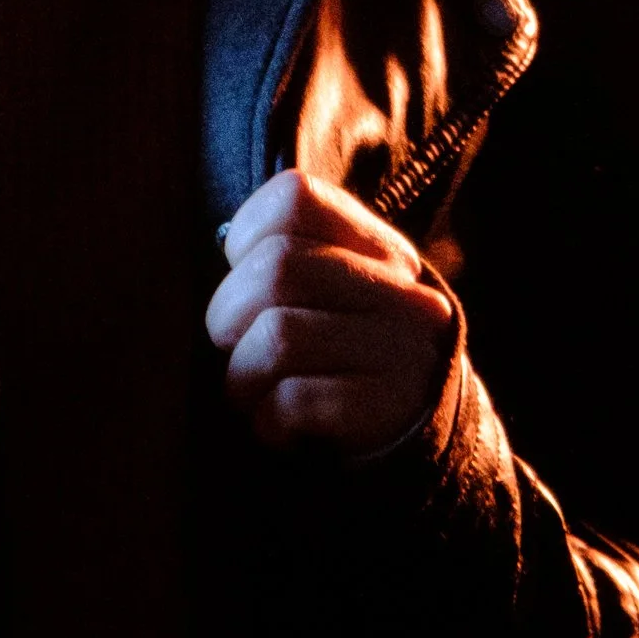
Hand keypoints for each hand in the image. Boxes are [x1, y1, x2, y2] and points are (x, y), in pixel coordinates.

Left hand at [206, 170, 459, 460]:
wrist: (421, 439)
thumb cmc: (348, 357)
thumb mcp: (339, 293)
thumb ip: (291, 258)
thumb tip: (217, 247)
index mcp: (378, 248)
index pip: (295, 197)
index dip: (244, 235)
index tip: (244, 276)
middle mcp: (399, 291)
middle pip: (276, 267)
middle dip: (227, 317)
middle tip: (235, 348)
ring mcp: (400, 349)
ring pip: (278, 336)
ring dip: (242, 376)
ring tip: (254, 392)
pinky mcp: (388, 407)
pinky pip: (294, 400)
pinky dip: (268, 419)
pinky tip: (281, 427)